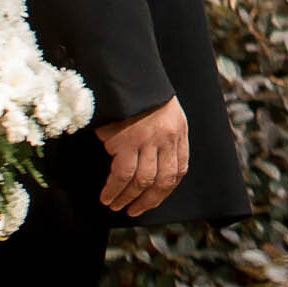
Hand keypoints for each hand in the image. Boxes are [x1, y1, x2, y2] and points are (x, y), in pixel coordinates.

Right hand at [94, 96, 188, 216]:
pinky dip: (115, 189)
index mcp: (178, 131)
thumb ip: (163, 136)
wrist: (125, 76)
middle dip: (148, 200)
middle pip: (163, 180)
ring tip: (115, 206)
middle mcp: (167, 138)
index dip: (166, 189)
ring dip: (128, 198)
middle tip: (134, 211)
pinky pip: (122, 174)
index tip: (154, 200)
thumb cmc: (139, 94)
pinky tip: (107, 196)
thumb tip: (152, 165)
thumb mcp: (162, 111)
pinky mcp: (126, 141)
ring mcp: (147, 140)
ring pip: (142, 180)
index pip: (179, 169)